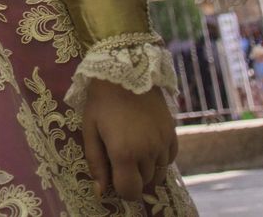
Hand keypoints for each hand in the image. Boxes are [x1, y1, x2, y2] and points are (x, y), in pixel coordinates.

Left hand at [81, 80, 177, 201]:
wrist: (125, 70)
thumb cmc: (101, 101)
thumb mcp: (90, 130)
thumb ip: (96, 163)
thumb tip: (101, 192)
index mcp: (124, 153)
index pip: (130, 191)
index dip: (122, 190)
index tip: (115, 178)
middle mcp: (148, 151)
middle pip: (144, 181)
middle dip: (132, 176)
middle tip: (120, 158)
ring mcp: (162, 142)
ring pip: (159, 172)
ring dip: (146, 168)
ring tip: (133, 149)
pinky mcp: (172, 132)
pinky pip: (170, 158)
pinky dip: (160, 158)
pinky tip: (148, 146)